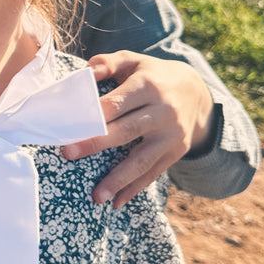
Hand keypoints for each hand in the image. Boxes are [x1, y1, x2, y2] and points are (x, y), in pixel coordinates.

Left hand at [61, 52, 215, 207]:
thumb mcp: (133, 61)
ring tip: (96, 197)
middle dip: (96, 143)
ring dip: (118, 179)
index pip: (116, 103)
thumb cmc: (151, 75)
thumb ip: (107, 63)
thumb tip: (84, 74)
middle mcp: (163, 111)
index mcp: (148, 85)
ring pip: (142, 159)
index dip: (92, 116)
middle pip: (126, 131)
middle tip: (68, 154)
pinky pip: (154, 172)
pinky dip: (135, 188)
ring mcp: (172, 134)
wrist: (196, 92)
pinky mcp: (176, 151)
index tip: (69, 127)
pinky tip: (117, 202)